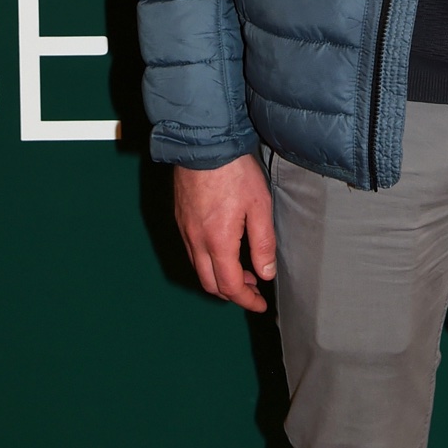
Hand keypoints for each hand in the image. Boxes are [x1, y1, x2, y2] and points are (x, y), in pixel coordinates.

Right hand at [174, 153, 276, 311]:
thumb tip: (265, 274)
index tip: (259, 304)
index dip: (246, 300)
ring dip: (219, 277)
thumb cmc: (234, 172)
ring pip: (199, 269)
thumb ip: (263, 243)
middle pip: (210, 284)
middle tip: (252, 288)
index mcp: (217, 243)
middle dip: (232, 292)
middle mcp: (196, 241)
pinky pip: (192, 251)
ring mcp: (185, 230)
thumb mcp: (259, 206)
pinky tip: (223, 248)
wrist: (204, 144)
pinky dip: (208, 261)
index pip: (230, 286)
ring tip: (242, 268)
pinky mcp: (181, 218)